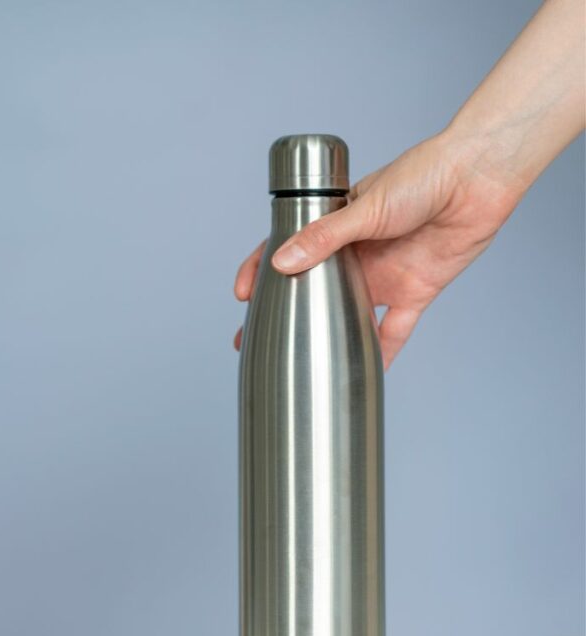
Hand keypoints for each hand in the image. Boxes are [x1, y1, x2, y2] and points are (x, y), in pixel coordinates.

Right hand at [233, 131, 526, 368]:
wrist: (478, 177)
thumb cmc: (422, 175)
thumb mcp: (364, 207)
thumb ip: (323, 237)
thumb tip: (281, 264)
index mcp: (336, 224)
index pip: (287, 247)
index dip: (261, 269)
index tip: (243, 293)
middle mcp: (356, 253)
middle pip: (312, 288)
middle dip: (283, 312)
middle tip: (254, 338)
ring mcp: (383, 274)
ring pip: (348, 313)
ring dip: (326, 337)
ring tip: (301, 363)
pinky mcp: (415, 291)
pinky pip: (394, 329)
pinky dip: (382, 351)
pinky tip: (367, 373)